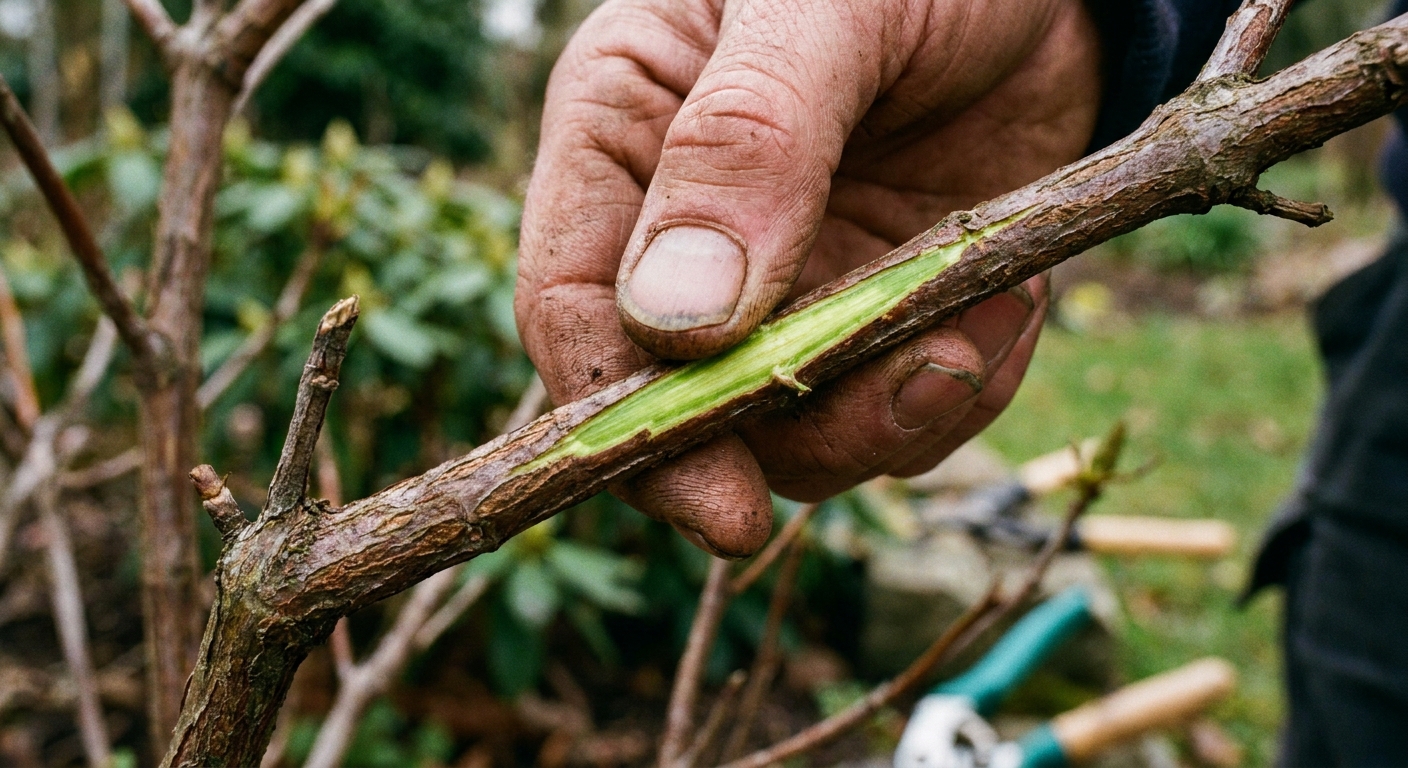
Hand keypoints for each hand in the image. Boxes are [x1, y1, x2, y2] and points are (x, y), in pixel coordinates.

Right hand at [515, 0, 1100, 556]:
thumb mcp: (822, 10)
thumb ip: (744, 145)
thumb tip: (673, 323)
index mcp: (623, 136)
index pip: (570, 308)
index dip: (626, 423)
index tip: (717, 500)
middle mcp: (687, 229)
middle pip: (684, 402)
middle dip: (790, 434)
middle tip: (903, 400)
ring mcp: (788, 281)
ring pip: (795, 429)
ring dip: (892, 410)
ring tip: (981, 318)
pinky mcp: (879, 308)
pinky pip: (896, 408)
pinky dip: (960, 386)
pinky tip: (1007, 304)